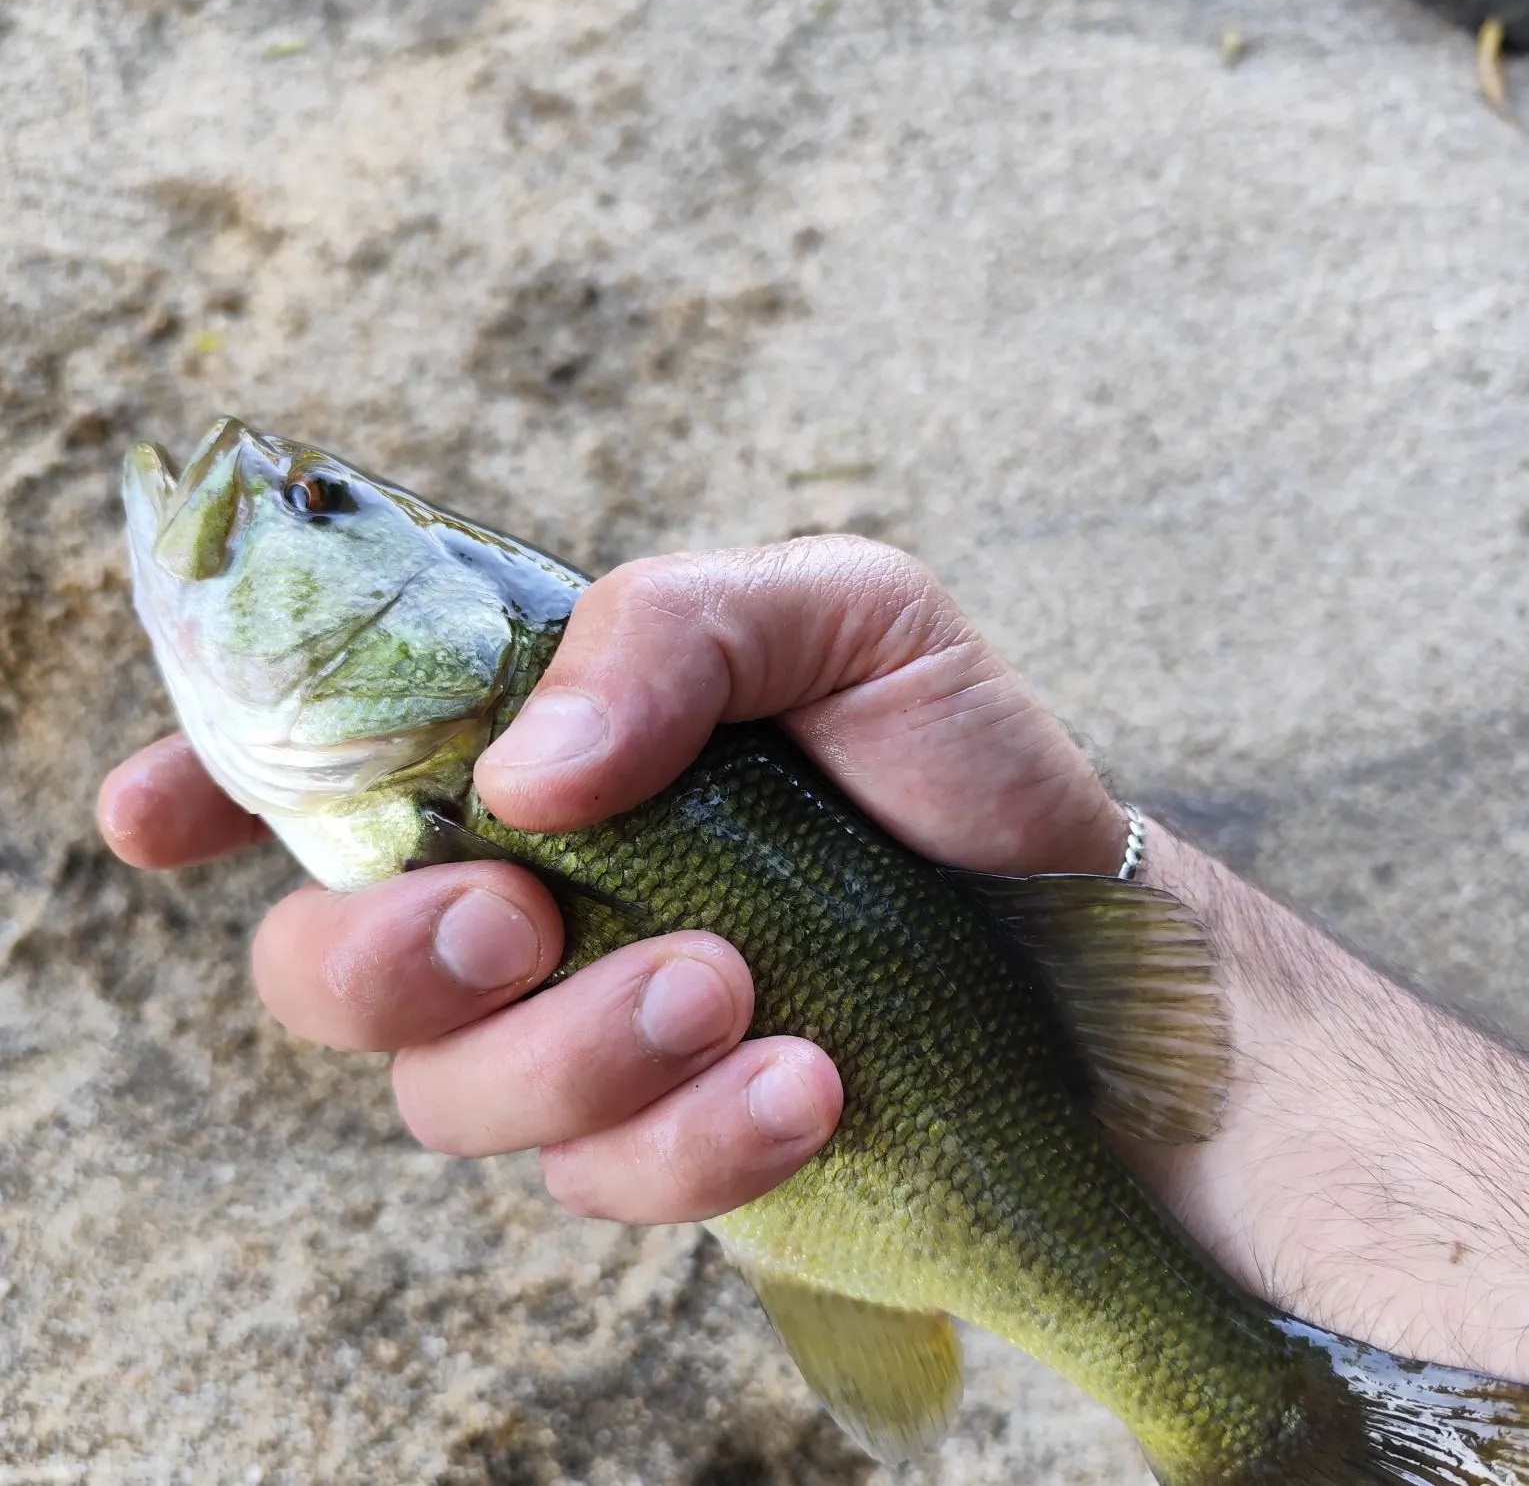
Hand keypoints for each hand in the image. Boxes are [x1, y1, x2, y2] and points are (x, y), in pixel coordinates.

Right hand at [99, 537, 1123, 1224]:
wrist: (1097, 960)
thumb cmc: (964, 771)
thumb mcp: (855, 619)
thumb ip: (676, 628)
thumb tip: (519, 774)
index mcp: (551, 759)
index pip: (336, 769)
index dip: (219, 789)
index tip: (155, 818)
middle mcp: (541, 901)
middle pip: (332, 968)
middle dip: (387, 958)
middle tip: (520, 921)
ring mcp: (590, 1039)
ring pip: (453, 1097)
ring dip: (574, 1051)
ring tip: (732, 990)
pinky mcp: (665, 1154)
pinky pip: (601, 1186)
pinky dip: (690, 1141)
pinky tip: (807, 1086)